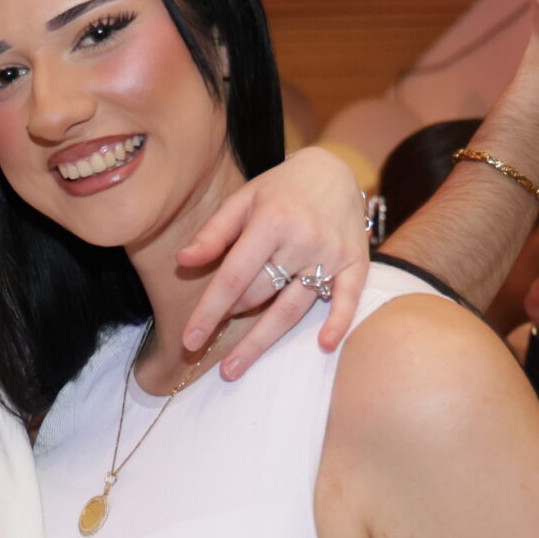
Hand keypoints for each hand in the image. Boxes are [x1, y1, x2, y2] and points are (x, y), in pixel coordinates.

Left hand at [174, 144, 369, 377]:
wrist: (336, 171)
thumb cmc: (281, 189)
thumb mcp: (243, 199)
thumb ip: (214, 233)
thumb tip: (182, 262)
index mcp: (271, 221)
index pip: (233, 277)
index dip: (209, 311)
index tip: (189, 340)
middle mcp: (302, 240)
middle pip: (260, 295)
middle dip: (231, 319)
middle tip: (205, 347)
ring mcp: (330, 254)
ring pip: (292, 307)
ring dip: (262, 340)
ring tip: (235, 366)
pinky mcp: (355, 264)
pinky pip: (346, 299)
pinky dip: (338, 323)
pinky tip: (324, 345)